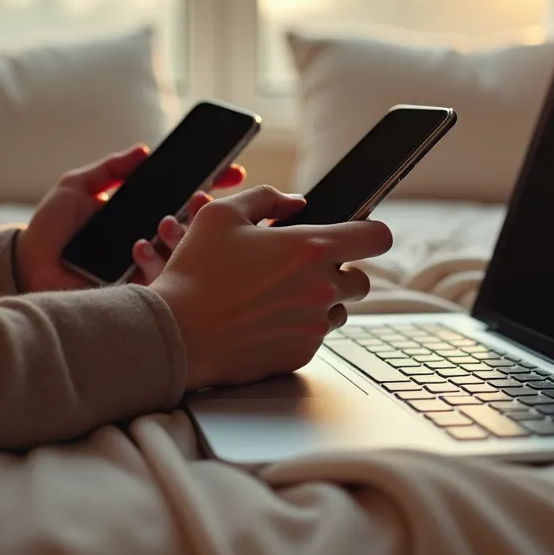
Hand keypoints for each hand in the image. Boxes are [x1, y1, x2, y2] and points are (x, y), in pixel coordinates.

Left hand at [15, 145, 244, 292]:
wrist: (25, 265)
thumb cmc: (50, 228)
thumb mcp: (77, 187)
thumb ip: (110, 169)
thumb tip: (143, 150)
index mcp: (143, 218)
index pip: (186, 201)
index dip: (213, 185)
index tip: (234, 170)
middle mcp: (152, 243)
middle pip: (195, 227)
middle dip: (207, 210)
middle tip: (203, 198)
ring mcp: (147, 269)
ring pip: (184, 253)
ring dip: (184, 234)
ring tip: (167, 222)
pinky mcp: (137, 293)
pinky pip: (161, 280)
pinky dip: (155, 261)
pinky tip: (139, 245)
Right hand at [149, 186, 393, 389]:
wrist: (177, 333)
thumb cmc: (196, 272)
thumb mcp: (222, 215)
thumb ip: (266, 199)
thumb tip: (295, 203)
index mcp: (311, 249)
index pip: (376, 238)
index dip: (370, 233)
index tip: (358, 235)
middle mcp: (322, 289)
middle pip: (362, 281)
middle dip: (340, 273)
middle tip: (302, 271)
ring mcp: (314, 326)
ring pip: (338, 311)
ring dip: (319, 303)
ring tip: (276, 298)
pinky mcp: (301, 355)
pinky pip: (314, 337)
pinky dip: (297, 328)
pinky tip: (264, 321)